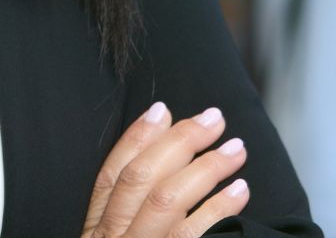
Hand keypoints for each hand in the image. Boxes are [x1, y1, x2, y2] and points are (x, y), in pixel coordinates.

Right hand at [83, 103, 250, 237]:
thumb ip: (130, 210)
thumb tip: (160, 144)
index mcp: (95, 230)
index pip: (111, 176)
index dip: (136, 139)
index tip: (163, 110)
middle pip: (141, 178)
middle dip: (180, 141)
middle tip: (214, 120)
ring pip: (166, 200)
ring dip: (206, 168)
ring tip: (236, 149)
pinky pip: (191, 233)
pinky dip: (218, 207)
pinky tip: (239, 190)